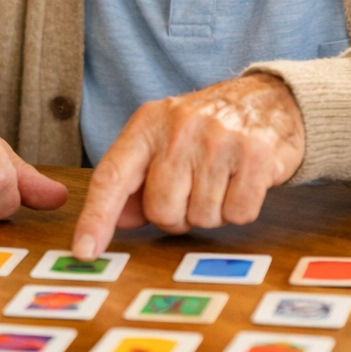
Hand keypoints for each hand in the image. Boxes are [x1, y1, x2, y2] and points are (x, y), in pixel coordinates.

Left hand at [72, 73, 304, 258]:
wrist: (266, 100)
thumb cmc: (205, 129)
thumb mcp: (162, 142)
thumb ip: (135, 182)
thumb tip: (118, 222)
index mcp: (147, 125)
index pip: (112, 177)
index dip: (96, 218)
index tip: (84, 251)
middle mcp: (179, 130)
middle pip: (162, 211)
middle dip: (177, 214)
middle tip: (193, 189)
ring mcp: (218, 141)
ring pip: (201, 218)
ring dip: (211, 211)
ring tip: (220, 180)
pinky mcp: (255, 156)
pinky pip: (238, 214)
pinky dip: (240, 209)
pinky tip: (242, 182)